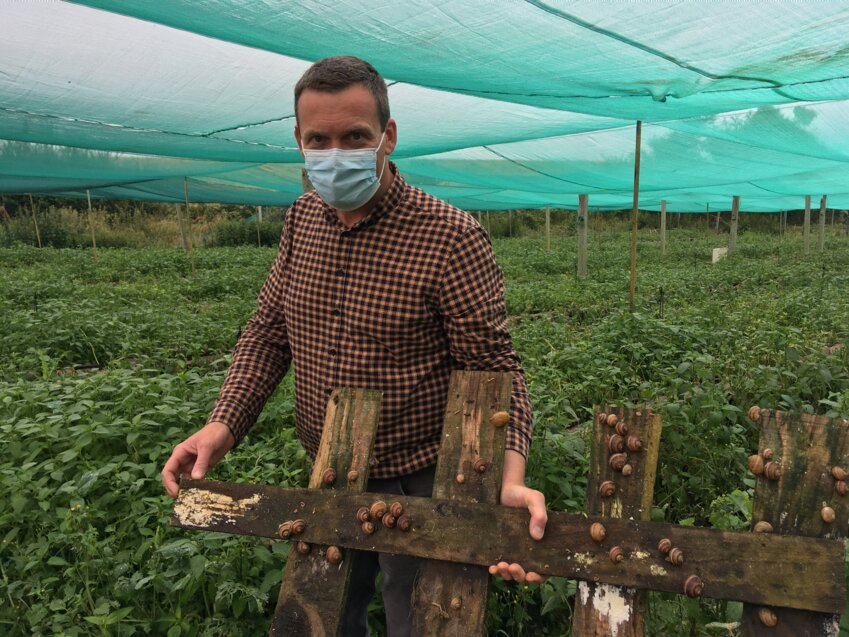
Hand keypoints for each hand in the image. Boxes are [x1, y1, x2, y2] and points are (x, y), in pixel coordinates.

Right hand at [161, 421, 234, 497]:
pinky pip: (196, 481)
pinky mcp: (201, 469)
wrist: (226, 431)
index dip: (169, 483)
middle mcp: (183, 461)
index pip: (168, 471)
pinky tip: (201, 494)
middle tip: (183, 500)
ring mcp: (192, 466)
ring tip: (192, 499)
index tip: (176, 493)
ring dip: (187, 490)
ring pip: (184, 481)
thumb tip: (196, 479)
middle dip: (176, 489)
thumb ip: (201, 462)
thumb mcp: (207, 446)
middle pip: (173, 479)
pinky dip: (197, 487)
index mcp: (179, 454)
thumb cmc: (213, 434)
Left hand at [488, 450, 547, 583]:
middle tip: (513, 567)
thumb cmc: (523, 494)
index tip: (531, 575)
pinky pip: (499, 565)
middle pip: (525, 573)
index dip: (538, 577)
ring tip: (501, 566)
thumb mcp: (535, 500)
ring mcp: (513, 550)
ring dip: (507, 574)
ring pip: (511, 572)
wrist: (505, 489)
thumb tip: (537, 536)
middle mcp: (527, 550)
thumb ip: (539, 514)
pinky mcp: (500, 547)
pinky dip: (496, 570)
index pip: (543, 568)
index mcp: (541, 543)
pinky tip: (492, 567)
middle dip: (519, 575)